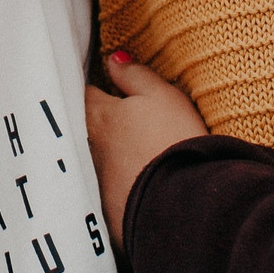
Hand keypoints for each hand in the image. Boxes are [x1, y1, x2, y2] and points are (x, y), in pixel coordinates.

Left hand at [85, 51, 207, 247]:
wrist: (186, 205)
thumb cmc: (175, 141)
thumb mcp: (162, 96)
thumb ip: (135, 75)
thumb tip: (113, 58)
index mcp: (101, 118)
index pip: (87, 94)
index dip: (97, 87)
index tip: (106, 86)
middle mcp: (92, 150)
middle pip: (90, 129)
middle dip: (103, 124)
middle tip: (125, 120)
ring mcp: (100, 184)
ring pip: (101, 162)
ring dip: (114, 156)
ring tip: (139, 154)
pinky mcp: (112, 213)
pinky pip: (114, 194)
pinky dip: (125, 186)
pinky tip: (143, 185)